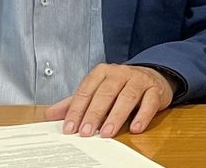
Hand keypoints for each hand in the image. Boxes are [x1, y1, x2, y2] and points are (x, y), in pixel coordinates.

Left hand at [45, 64, 175, 137]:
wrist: (153, 76)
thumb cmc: (120, 86)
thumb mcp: (96, 91)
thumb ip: (75, 102)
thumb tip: (50, 114)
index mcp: (102, 72)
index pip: (86, 90)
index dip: (77, 110)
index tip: (69, 127)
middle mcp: (120, 73)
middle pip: (105, 93)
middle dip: (94, 114)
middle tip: (86, 132)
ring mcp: (139, 80)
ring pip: (127, 97)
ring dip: (116, 116)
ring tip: (107, 133)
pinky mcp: (155, 90)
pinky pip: (149, 102)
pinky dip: (142, 116)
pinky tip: (135, 128)